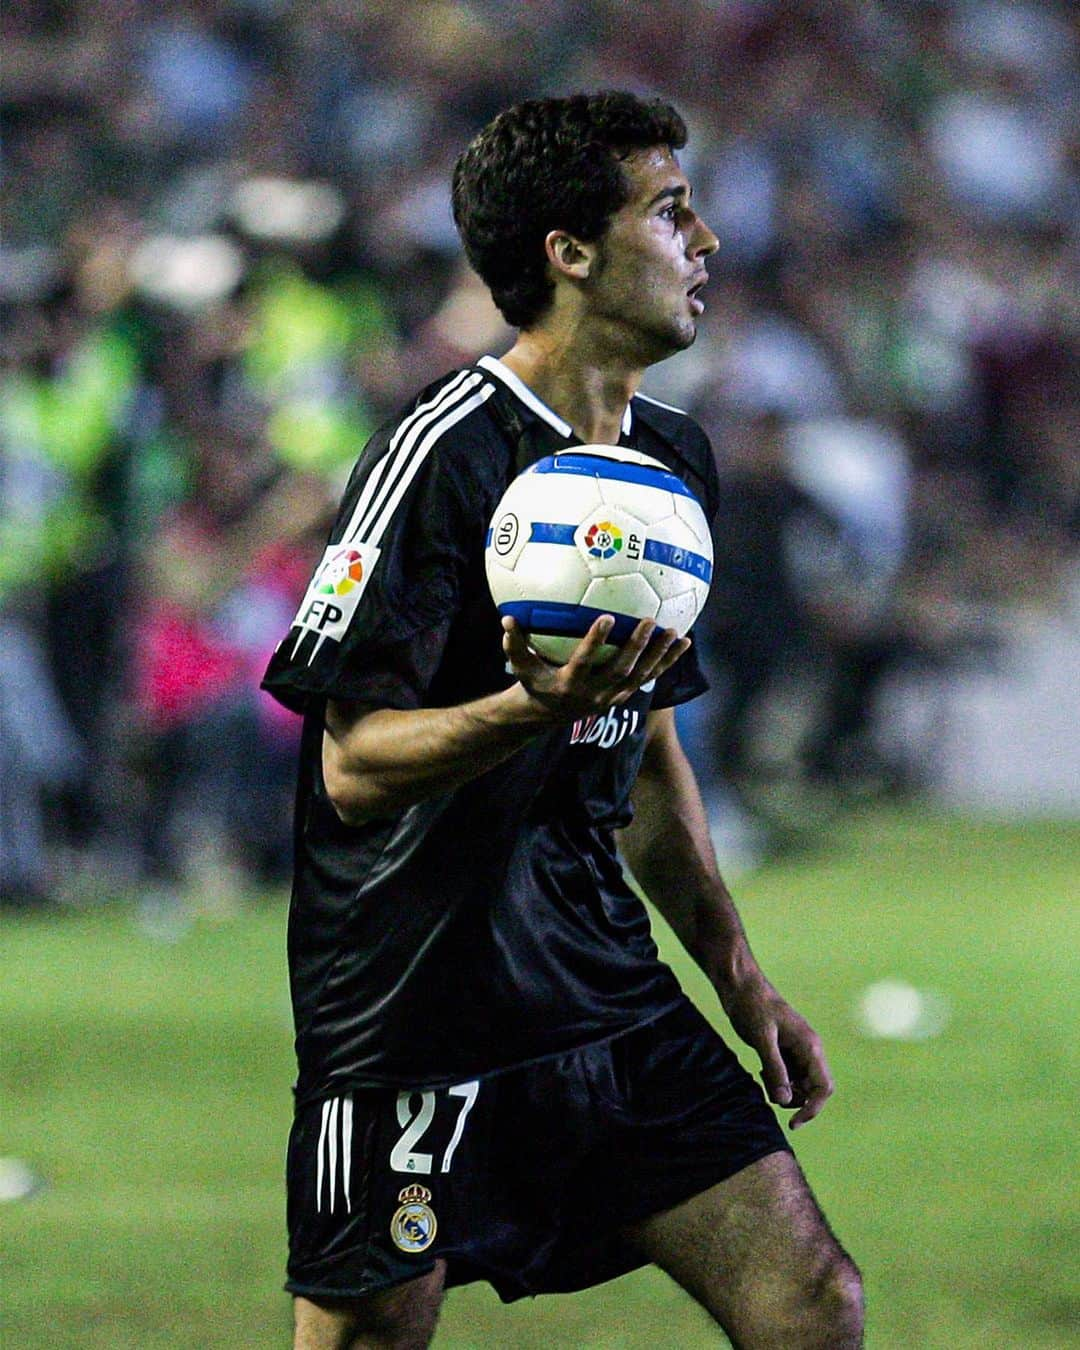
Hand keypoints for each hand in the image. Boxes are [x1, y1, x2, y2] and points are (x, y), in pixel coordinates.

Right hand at [502, 615, 689, 718]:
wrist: (550, 713)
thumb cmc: (534, 681)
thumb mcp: (520, 666)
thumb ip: (515, 645)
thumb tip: (506, 620)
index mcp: (570, 683)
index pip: (584, 661)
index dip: (595, 642)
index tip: (606, 617)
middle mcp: (594, 692)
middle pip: (620, 670)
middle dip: (636, 647)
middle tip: (650, 621)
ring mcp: (613, 696)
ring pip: (641, 677)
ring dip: (660, 656)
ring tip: (676, 633)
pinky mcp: (625, 694)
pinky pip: (650, 677)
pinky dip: (668, 662)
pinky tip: (684, 642)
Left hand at [720, 975, 833, 1129]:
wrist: (739, 986)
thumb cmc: (751, 1005)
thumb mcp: (761, 1038)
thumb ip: (775, 1068)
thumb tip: (784, 1101)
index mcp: (810, 1046)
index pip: (824, 1087)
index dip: (812, 1109)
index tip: (793, 1123)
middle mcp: (808, 1050)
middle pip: (812, 1090)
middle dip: (793, 1098)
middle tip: (769, 1085)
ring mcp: (797, 1051)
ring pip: (799, 1085)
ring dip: (783, 1090)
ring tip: (763, 1074)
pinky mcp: (783, 1051)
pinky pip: (787, 1077)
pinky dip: (776, 1081)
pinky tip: (762, 1070)